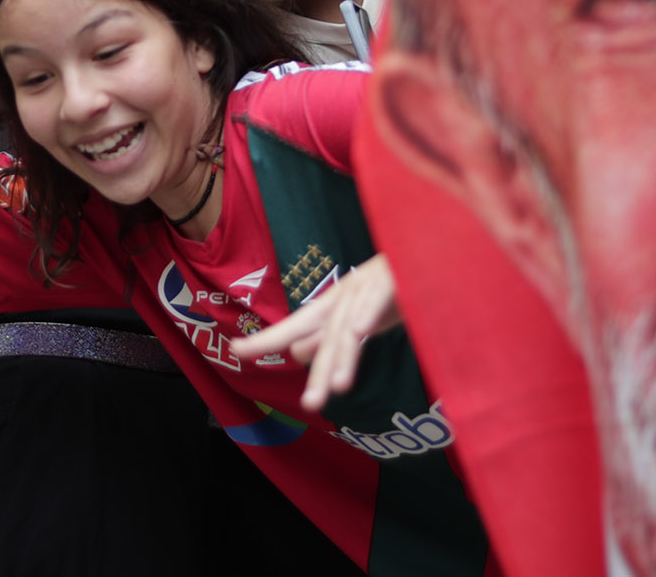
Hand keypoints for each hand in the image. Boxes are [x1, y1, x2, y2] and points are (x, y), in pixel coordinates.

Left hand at [230, 254, 401, 410]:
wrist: (420, 250)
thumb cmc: (389, 289)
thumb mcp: (358, 318)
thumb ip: (331, 336)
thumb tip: (299, 353)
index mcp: (332, 307)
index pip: (295, 327)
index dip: (267, 339)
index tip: (235, 350)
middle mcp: (344, 297)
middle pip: (325, 336)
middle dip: (318, 372)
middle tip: (311, 404)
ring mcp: (367, 287)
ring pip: (352, 326)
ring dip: (345, 355)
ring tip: (339, 386)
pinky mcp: (392, 279)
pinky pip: (378, 297)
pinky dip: (369, 310)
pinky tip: (361, 328)